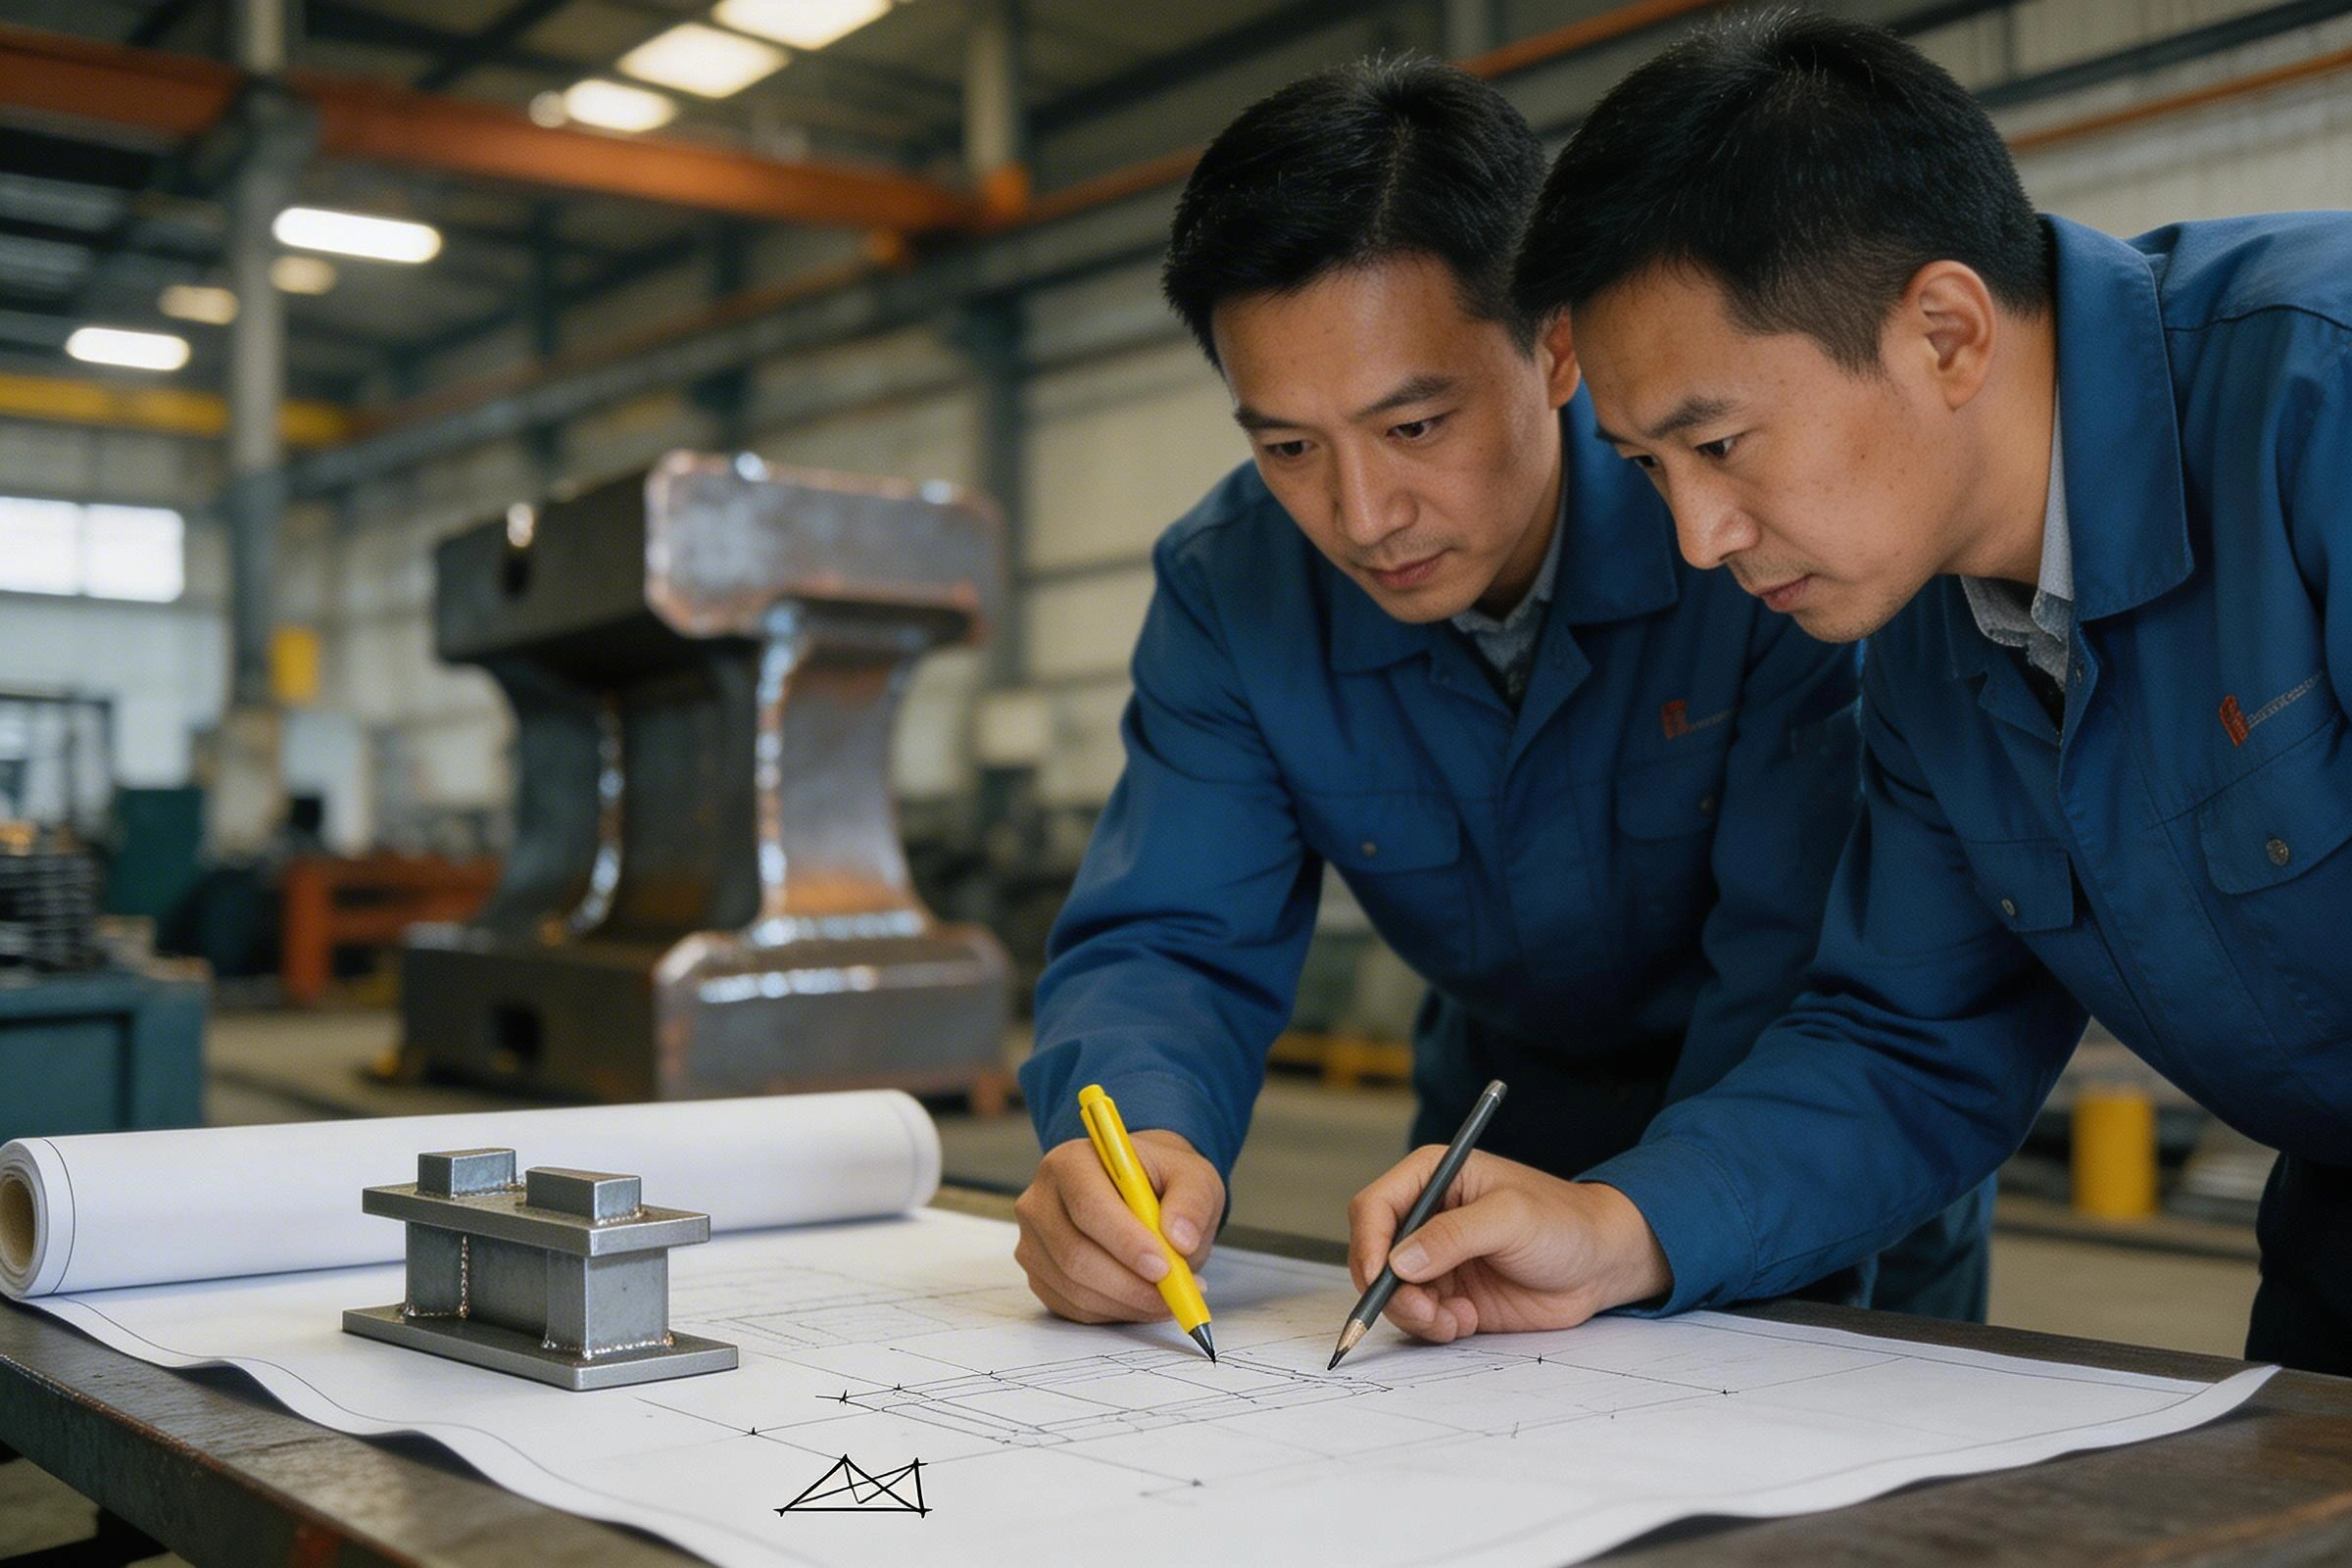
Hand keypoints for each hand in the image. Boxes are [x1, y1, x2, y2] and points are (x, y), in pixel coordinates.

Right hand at [1014, 1129, 1223, 1323]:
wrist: (1141, 1194)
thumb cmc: (1161, 1182)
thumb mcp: (1192, 1177)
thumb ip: (1192, 1203)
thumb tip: (1181, 1240)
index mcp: (1071, 1162)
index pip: (1088, 1205)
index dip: (1125, 1241)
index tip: (1163, 1266)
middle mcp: (1041, 1200)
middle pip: (1075, 1254)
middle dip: (1129, 1283)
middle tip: (1174, 1293)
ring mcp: (1034, 1242)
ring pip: (1075, 1288)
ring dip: (1127, 1302)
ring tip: (1168, 1297)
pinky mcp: (1038, 1275)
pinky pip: (1072, 1307)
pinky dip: (1113, 1312)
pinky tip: (1142, 1300)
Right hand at [1346, 1148, 1671, 1343]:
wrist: (1602, 1265)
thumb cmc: (1565, 1222)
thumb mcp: (1510, 1218)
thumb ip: (1452, 1236)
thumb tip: (1398, 1261)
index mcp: (1434, 1177)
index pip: (1375, 1206)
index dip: (1367, 1242)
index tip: (1377, 1276)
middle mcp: (1427, 1217)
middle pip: (1374, 1254)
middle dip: (1389, 1288)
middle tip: (1423, 1311)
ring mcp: (1437, 1259)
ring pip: (1393, 1292)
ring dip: (1414, 1313)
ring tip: (1454, 1319)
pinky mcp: (1451, 1294)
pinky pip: (1419, 1317)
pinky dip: (1433, 1326)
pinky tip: (1466, 1321)